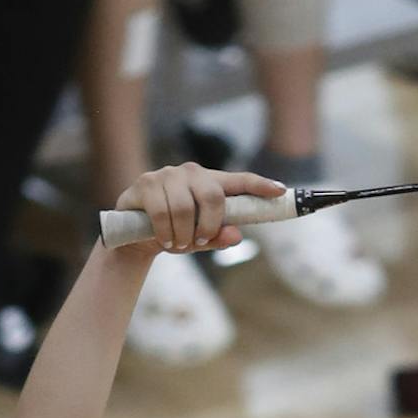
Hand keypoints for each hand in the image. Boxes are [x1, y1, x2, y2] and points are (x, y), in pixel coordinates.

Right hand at [112, 162, 286, 255]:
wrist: (135, 236)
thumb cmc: (175, 233)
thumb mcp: (200, 240)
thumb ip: (218, 237)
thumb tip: (235, 235)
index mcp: (210, 182)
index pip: (240, 180)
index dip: (261, 185)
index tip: (281, 191)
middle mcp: (190, 172)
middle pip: (213, 195)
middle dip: (210, 225)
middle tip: (200, 241)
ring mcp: (167, 175)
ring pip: (185, 207)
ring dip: (184, 234)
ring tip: (179, 244)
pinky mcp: (145, 183)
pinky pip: (161, 211)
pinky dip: (165, 232)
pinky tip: (164, 240)